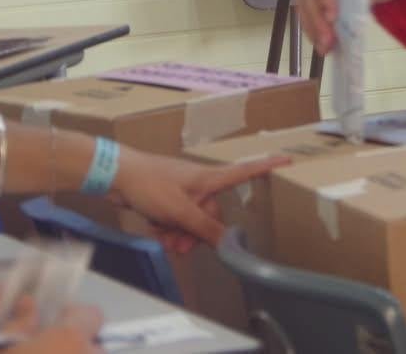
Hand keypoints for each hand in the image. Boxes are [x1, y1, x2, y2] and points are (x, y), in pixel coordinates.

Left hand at [109, 149, 290, 254]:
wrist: (115, 175)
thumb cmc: (150, 184)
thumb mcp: (180, 210)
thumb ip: (204, 227)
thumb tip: (228, 242)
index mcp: (209, 178)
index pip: (245, 172)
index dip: (267, 167)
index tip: (289, 160)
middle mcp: (199, 184)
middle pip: (213, 213)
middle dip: (199, 232)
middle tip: (182, 245)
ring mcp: (182, 192)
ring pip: (192, 220)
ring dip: (181, 234)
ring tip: (167, 241)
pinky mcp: (166, 199)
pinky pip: (176, 220)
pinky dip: (168, 229)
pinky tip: (157, 232)